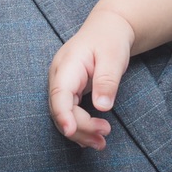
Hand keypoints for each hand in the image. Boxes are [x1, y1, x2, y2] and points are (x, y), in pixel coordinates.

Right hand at [48, 9, 136, 147]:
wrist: (107, 29)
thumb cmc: (110, 40)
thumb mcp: (113, 57)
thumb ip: (107, 81)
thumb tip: (102, 107)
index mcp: (67, 66)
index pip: (59, 94)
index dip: (63, 115)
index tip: (71, 131)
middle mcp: (58, 77)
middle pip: (60, 109)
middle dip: (80, 128)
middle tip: (104, 137)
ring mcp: (61, 85)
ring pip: (63, 115)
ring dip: (80, 132)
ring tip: (101, 143)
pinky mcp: (68, 91)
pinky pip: (68, 113)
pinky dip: (80, 126)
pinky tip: (93, 137)